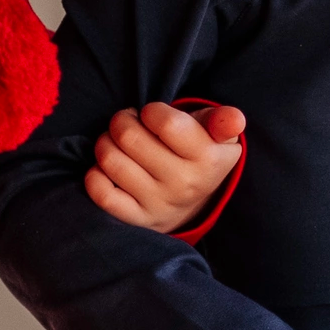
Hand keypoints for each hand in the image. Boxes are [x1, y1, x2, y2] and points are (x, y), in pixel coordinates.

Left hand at [86, 101, 245, 233]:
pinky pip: (101, 193)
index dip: (151, 111)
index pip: (165, 122)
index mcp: (207, 158)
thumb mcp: (218, 135)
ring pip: (110, 160)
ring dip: (105, 143)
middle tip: (128, 124)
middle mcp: (183, 184)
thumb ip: (224, 120)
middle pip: (129, 138)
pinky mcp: (135, 219)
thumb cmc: (199, 153)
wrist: (192, 204)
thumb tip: (234, 119)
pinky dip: (95, 174)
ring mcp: (158, 204)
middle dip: (122, 121)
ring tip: (116, 142)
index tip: (153, 115)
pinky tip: (106, 167)